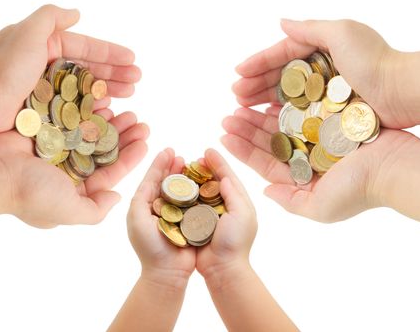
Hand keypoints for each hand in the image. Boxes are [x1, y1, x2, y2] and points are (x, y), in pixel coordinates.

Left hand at [0, 4, 140, 134]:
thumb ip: (51, 17)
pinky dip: (94, 107)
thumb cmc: (3, 66)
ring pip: (87, 89)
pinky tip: (109, 108)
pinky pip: (76, 108)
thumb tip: (77, 13)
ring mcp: (48, 91)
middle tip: (137, 80)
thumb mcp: (28, 31)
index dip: (111, 53)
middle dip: (116, 73)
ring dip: (110, 90)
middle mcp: (49, 67)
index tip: (133, 59)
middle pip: (90, 69)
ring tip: (130, 94)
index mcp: (47, 46)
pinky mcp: (46, 111)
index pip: (86, 47)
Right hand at [0, 109, 147, 226]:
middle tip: (141, 121)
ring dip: (109, 122)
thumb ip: (96, 210)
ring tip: (127, 109)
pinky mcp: (44, 130)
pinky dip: (87, 110)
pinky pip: (72, 118)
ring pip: (90, 132)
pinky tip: (103, 100)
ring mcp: (55, 148)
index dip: (130, 156)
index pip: (110, 171)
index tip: (146, 141)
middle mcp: (67, 169)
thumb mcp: (69, 211)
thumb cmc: (30, 194)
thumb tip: (116, 197)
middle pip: (103, 150)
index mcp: (75, 188)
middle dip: (124, 136)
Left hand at [127, 149, 195, 287]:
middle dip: (173, 167)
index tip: (168, 150)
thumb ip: (141, 197)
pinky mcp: (186, 222)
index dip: (159, 164)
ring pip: (179, 190)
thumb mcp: (137, 218)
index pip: (151, 179)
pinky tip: (201, 181)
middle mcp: (157, 208)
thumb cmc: (149, 247)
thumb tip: (149, 180)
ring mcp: (173, 215)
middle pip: (166, 182)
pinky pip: (191, 202)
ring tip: (191, 164)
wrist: (168, 272)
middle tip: (181, 155)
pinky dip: (195, 190)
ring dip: (185, 176)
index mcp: (143, 206)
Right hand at [195, 149, 257, 278]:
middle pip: (214, 181)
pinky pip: (191, 204)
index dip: (218, 162)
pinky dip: (185, 194)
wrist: (222, 269)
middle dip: (204, 168)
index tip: (208, 150)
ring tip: (183, 168)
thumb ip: (235, 195)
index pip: (228, 176)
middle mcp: (226, 206)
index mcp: (239, 202)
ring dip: (193, 179)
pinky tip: (177, 187)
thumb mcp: (242, 215)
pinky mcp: (198, 223)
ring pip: (201, 191)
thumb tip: (225, 177)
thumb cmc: (235, 243)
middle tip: (193, 158)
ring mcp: (211, 215)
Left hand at [222, 106, 417, 221]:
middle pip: (269, 142)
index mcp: (303, 178)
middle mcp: (308, 158)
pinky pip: (301, 110)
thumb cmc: (357, 191)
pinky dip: (284, 105)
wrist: (396, 166)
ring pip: (281, 125)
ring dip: (259, 116)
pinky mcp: (331, 121)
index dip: (243, 150)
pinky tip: (266, 97)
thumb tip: (265, 192)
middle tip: (226, 117)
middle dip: (247, 129)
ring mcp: (319, 138)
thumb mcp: (319, 207)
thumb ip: (290, 201)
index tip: (223, 137)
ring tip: (238, 105)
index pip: (265, 162)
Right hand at [233, 19, 413, 128]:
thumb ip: (310, 28)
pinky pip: (298, 116)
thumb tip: (281, 22)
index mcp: (320, 50)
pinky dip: (279, 117)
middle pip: (279, 79)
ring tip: (241, 108)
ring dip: (261, 102)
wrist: (401, 93)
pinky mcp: (328, 116)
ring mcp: (323, 96)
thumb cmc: (373, 59)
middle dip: (254, 85)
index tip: (238, 72)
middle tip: (235, 94)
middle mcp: (319, 73)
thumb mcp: (342, 32)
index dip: (258, 63)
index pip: (282, 55)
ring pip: (285, 99)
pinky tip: (263, 119)